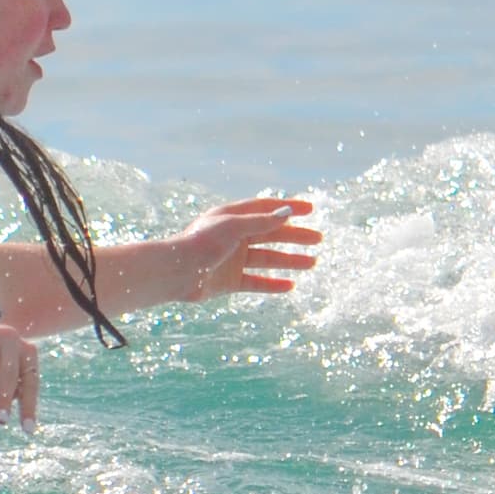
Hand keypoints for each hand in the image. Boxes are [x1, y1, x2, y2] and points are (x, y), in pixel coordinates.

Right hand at [0, 311, 42, 429]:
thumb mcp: (1, 374)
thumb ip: (11, 389)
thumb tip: (17, 410)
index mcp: (24, 352)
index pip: (29, 381)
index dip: (29, 405)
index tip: (27, 429)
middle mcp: (10, 338)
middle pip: (8, 371)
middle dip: (5, 396)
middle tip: (1, 419)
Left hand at [173, 197, 320, 303]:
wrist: (176, 272)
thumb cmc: (201, 243)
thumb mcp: (234, 227)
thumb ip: (261, 222)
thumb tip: (288, 214)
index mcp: (232, 217)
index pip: (265, 209)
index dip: (288, 208)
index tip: (310, 210)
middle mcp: (233, 236)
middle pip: (270, 234)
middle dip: (295, 236)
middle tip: (318, 239)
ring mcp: (232, 259)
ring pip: (267, 259)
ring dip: (289, 260)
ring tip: (312, 263)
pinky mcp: (229, 281)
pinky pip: (256, 282)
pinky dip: (273, 284)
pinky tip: (290, 285)